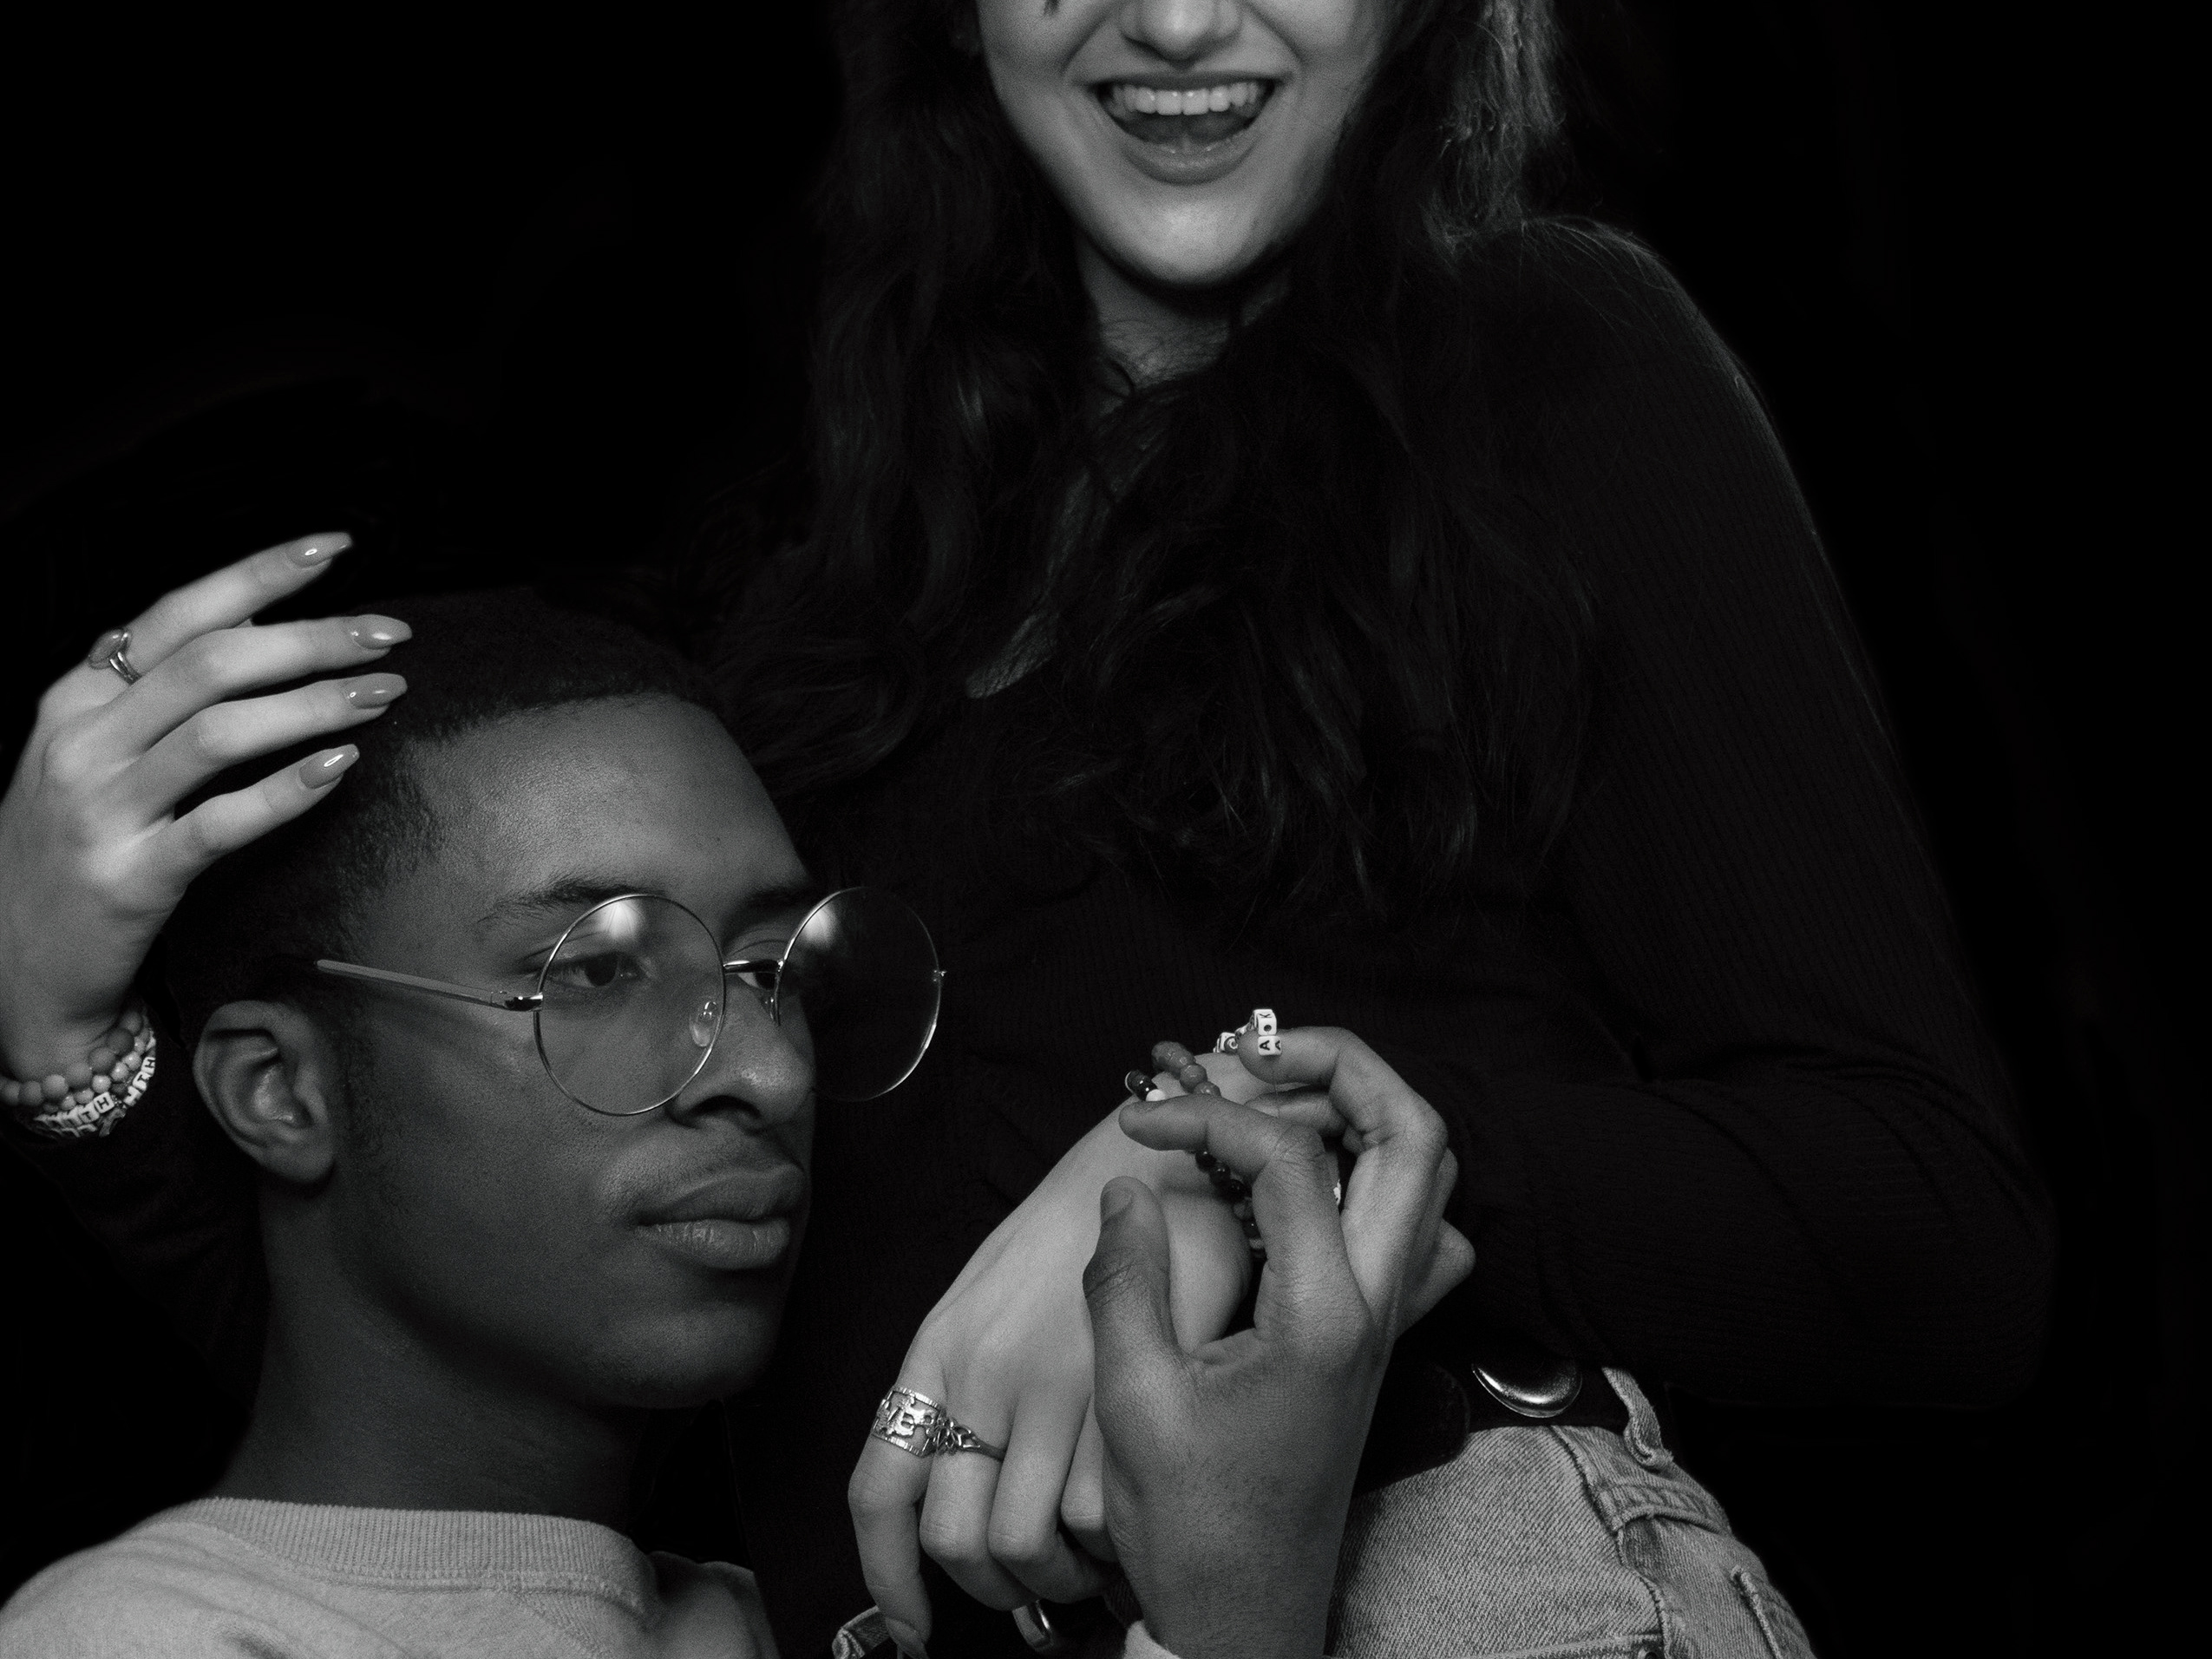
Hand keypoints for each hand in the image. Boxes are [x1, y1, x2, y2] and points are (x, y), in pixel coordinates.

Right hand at [0, 534, 408, 1091]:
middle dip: (311, 638)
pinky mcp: (131, 879)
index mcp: (76, 700)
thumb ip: (149, 685)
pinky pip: (220, 824)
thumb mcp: (87, 749)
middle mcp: (83, 744)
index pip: (177, 613)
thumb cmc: (71, 845)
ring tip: (383, 692)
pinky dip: (286, 790)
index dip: (259, 573)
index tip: (335, 549)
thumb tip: (246, 615)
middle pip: (212, 664)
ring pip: (220, 733)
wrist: (14, 967)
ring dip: (314, 704)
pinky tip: (340, 767)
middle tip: (389, 632)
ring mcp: (102, 812)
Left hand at [848, 1097, 1257, 1649]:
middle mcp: (981, 1373)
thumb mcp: (985, 1299)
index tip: (913, 1630)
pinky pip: (1102, 1519)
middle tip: (1037, 1588)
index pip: (878, 1490)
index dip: (888, 1580)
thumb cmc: (1072, 1236)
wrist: (1153, 1162)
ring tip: (1094, 1558)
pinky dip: (1116, 1545)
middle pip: (956, 1539)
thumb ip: (959, 1388)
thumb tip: (953, 1496)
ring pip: (1028, 1543)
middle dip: (997, 1591)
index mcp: (937, 1351)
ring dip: (1062, 1576)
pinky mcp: (1121, 1390)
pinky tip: (1138, 1523)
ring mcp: (1050, 1385)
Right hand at [1086, 1025, 1474, 1658]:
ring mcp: (1390, 1323)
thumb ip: (1127, 1280)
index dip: (1211, 1116)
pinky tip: (1302, 1183)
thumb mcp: (1134, 1402)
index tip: (1142, 1125)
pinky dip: (1372, 1176)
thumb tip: (1129, 1182)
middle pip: (1414, 1136)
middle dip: (1341, 1067)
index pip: (1293, 1155)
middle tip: (1253, 1054)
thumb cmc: (1190, 1524)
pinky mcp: (1379, 1340)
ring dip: (1361, 1113)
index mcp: (1321, 1316)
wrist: (1245, 1613)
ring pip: (1424, 1177)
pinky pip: (1413, 1231)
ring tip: (1271, 1096)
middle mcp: (1377, 1307)